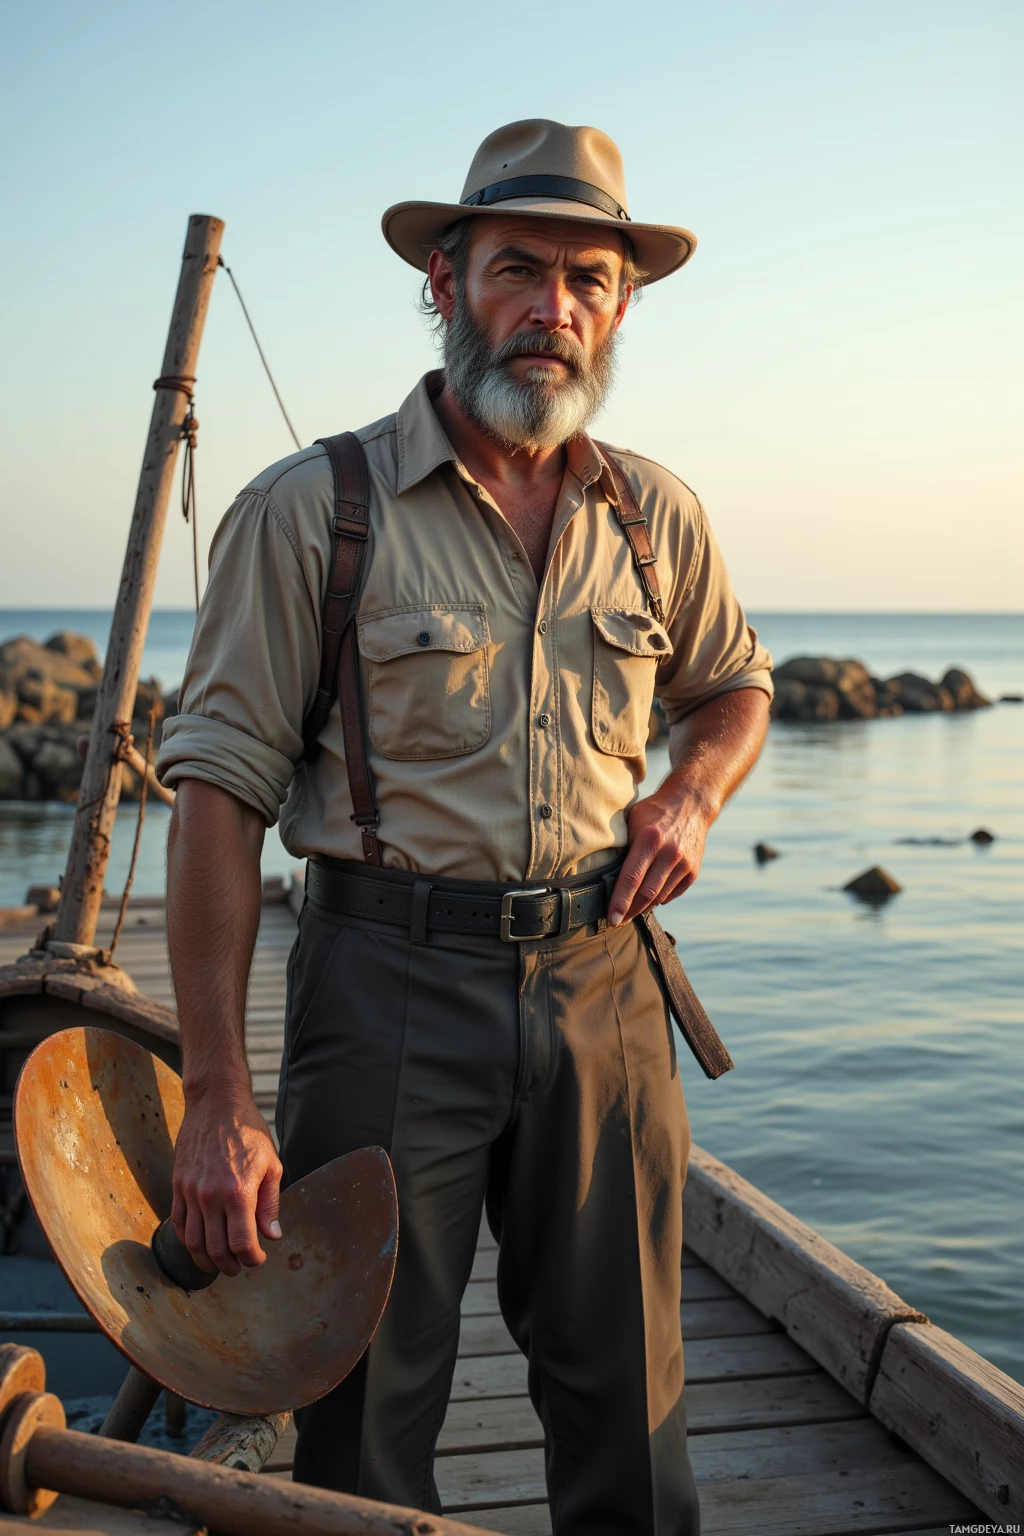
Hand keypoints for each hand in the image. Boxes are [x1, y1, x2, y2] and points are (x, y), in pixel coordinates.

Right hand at [171, 1085, 282, 1277]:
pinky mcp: (178, 1185)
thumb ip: (270, 1204)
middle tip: (239, 1266)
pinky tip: (200, 1244)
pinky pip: (178, 1223)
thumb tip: (272, 1235)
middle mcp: (210, 1195)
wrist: (216, 1103)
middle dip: (230, 1265)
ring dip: (206, 1260)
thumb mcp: (272, 1165)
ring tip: (219, 1262)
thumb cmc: (248, 1131)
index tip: (257, 1259)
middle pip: (215, 1248)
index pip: (241, 1243)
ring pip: (193, 1241)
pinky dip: (188, 1241)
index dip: (251, 1259)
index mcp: (238, 1191)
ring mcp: (190, 1191)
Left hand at [608, 780, 714, 926]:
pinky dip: (659, 898)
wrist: (691, 803)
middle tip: (617, 921)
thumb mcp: (634, 820)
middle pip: (646, 893)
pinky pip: (672, 893)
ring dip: (643, 906)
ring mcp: (683, 863)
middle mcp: (669, 853)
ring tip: (630, 910)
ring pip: (659, 896)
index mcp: (649, 839)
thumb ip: (623, 845)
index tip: (611, 918)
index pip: (631, 878)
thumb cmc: (654, 811)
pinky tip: (649, 897)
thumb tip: (603, 871)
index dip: (620, 901)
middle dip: (629, 911)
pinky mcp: (693, 870)